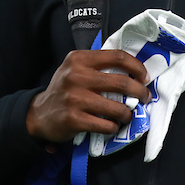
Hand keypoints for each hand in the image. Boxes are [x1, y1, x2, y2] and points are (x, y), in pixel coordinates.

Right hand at [26, 49, 151, 144]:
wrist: (39, 114)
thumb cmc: (64, 90)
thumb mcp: (75, 69)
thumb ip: (98, 66)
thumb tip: (133, 72)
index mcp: (79, 59)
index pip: (117, 56)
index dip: (136, 67)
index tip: (144, 77)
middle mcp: (76, 76)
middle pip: (122, 82)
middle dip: (140, 92)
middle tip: (145, 98)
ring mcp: (74, 98)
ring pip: (116, 108)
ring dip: (127, 114)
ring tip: (126, 115)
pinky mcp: (73, 119)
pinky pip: (106, 125)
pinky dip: (113, 127)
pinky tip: (111, 125)